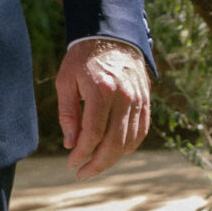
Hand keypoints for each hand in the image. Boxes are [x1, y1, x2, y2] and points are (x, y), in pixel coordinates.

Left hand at [56, 39, 151, 178]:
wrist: (112, 36)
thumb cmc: (83, 59)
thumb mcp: (66, 81)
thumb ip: (68, 113)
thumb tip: (71, 144)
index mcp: (102, 91)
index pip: (93, 134)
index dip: (82, 153)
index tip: (71, 164)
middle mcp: (124, 97)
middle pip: (114, 143)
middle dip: (97, 163)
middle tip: (82, 174)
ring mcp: (138, 100)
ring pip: (129, 141)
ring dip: (112, 158)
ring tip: (95, 165)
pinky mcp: (146, 101)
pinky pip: (141, 131)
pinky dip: (129, 146)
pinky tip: (114, 153)